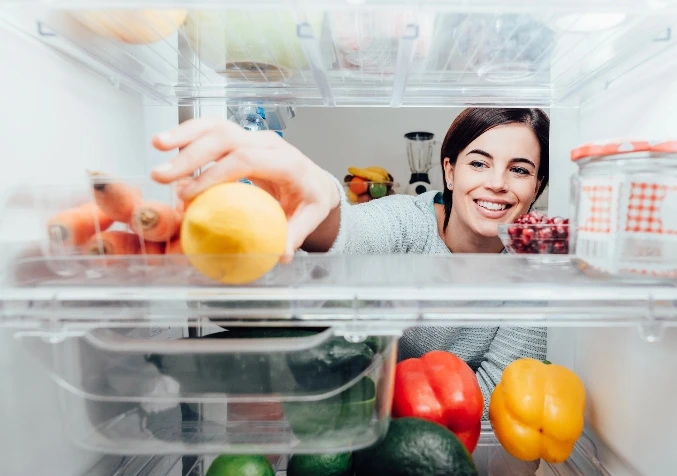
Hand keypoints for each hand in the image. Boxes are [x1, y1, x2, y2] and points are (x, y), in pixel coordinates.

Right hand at [150, 117, 339, 257]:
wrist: (314, 180)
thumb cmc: (309, 199)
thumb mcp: (310, 217)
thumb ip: (295, 234)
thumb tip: (281, 254)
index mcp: (287, 162)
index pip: (247, 160)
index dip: (215, 174)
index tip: (190, 194)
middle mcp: (269, 143)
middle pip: (226, 138)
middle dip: (191, 155)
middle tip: (162, 176)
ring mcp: (253, 136)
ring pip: (216, 126)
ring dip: (184, 135)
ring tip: (157, 145)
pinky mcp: (241, 137)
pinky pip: (212, 129)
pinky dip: (188, 133)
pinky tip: (166, 143)